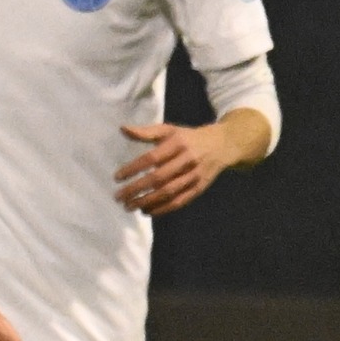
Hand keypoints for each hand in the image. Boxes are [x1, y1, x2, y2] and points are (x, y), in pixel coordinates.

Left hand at [115, 120, 236, 215]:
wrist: (222, 145)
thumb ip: (146, 132)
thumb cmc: (188, 137)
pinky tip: (147, 211)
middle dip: (136, 189)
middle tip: (119, 197)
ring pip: (168, 193)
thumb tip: (122, 129)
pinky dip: (162, 209)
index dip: (133, 169)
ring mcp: (194, 176)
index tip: (117, 178)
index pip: (152, 158)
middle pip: (158, 178)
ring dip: (147, 202)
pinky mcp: (199, 188)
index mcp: (178, 143)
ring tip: (130, 206)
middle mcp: (187, 160)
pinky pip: (179, 202)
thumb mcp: (169, 130)